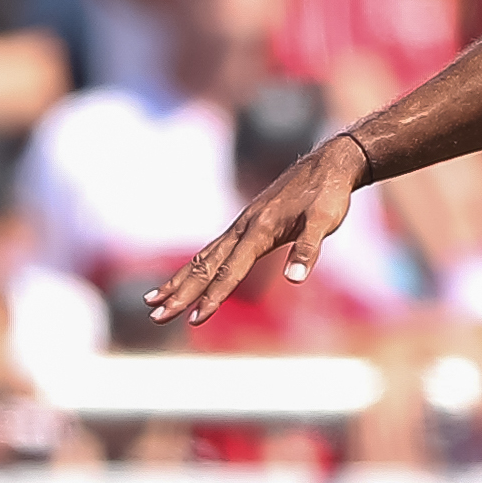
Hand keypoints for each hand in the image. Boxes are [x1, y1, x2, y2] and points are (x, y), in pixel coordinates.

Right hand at [149, 133, 365, 325]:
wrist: (327, 164)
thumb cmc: (328, 194)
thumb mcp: (325, 221)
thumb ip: (307, 249)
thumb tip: (294, 279)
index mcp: (259, 230)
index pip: (231, 271)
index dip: (214, 296)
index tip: (195, 318)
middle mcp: (243, 228)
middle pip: (205, 266)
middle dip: (180, 293)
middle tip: (156, 316)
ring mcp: (241, 226)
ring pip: (202, 257)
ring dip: (178, 281)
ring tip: (153, 300)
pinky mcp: (245, 225)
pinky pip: (212, 250)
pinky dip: (195, 267)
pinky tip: (186, 278)